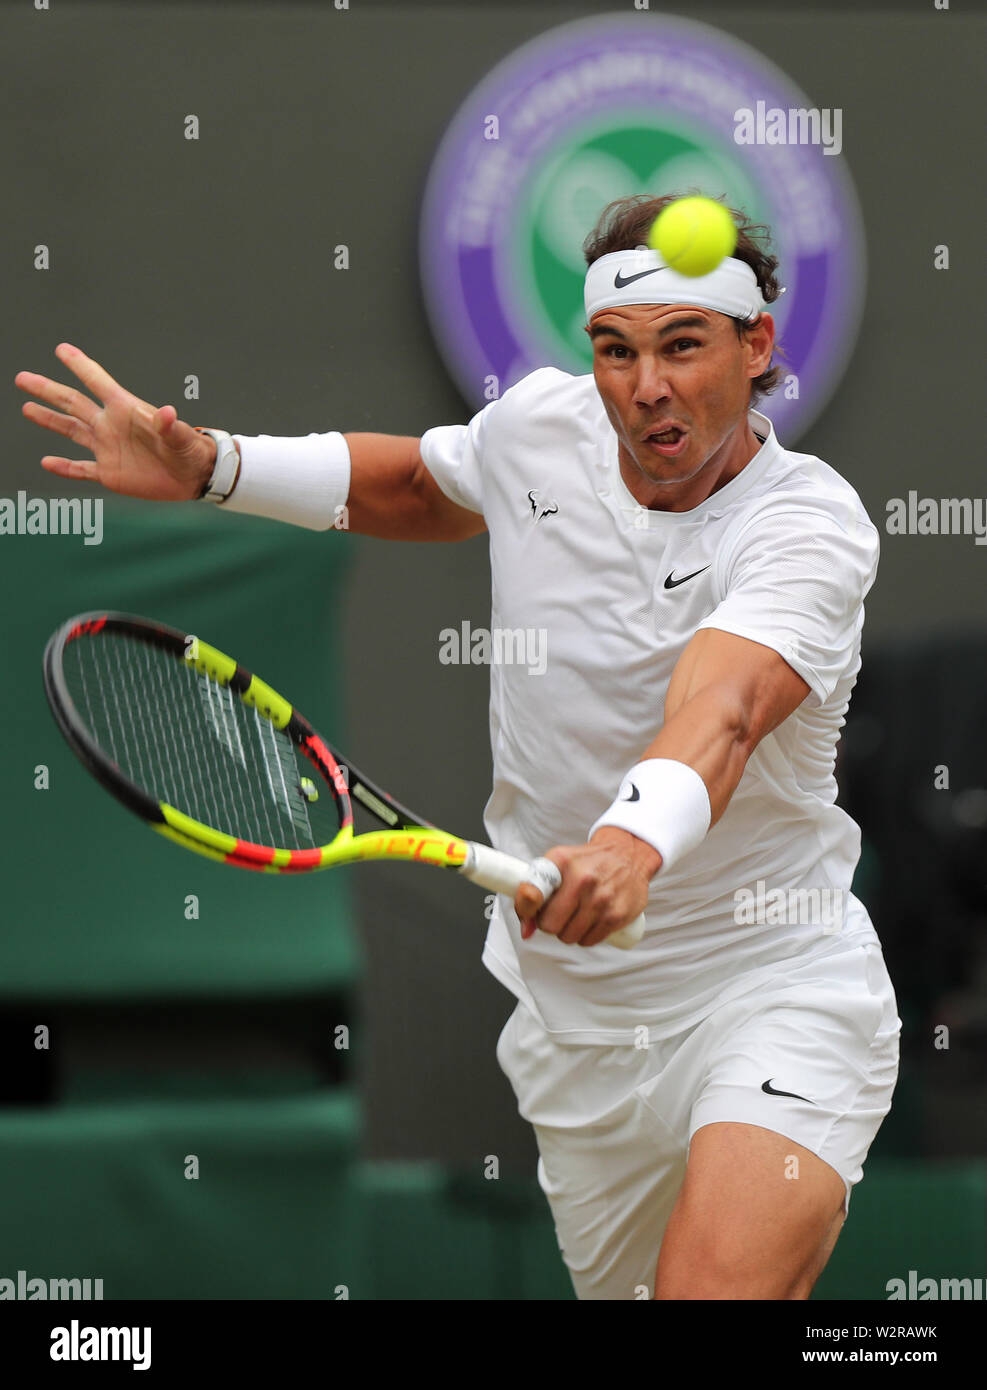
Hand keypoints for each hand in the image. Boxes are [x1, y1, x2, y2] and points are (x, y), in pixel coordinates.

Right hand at [15, 343, 216, 500]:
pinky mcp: (109, 472)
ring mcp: (107, 448)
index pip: (97, 383)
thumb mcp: (181, 437)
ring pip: (71, 431)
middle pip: (73, 403)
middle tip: (23, 377)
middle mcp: (110, 426)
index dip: (80, 365)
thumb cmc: (189, 450)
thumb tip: (169, 413)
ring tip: (27, 408)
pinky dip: (64, 467)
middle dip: (48, 390)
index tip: (61, 349)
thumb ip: (171, 426)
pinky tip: (47, 462)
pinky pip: (81, 469)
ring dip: (49, 420)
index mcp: (125, 410)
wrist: (193, 476)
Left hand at [514, 827, 660, 947]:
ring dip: (568, 931)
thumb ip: (535, 892)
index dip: (526, 909)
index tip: (530, 915)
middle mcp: (582, 879)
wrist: (628, 855)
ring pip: (568, 936)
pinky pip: (588, 941)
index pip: (532, 893)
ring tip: (577, 914)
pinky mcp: (616, 915)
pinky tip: (591, 921)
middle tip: (559, 912)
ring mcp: (601, 898)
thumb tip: (526, 931)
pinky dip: (586, 936)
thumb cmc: (587, 862)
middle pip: (549, 925)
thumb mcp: (559, 863)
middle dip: (550, 923)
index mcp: (562, 861)